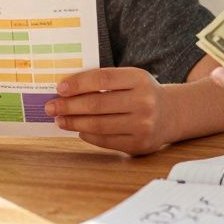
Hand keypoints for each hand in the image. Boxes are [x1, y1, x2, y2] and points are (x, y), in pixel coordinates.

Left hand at [46, 67, 171, 155]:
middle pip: (97, 104)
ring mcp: (143, 125)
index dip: (78, 83)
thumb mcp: (131, 79)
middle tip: (51, 106)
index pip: (102, 79)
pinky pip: (106, 140)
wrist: (172, 114)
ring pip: (99, 125)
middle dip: (69, 106)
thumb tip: (67, 91)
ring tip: (60, 119)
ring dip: (74, 122)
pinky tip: (78, 130)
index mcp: (139, 78)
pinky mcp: (139, 144)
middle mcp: (144, 101)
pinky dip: (88, 135)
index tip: (59, 88)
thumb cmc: (142, 93)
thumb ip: (105, 82)